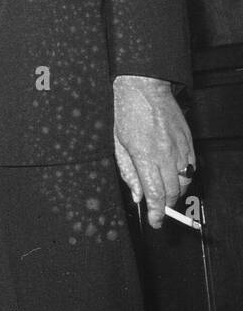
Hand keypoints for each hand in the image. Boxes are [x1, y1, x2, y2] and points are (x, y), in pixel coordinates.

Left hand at [113, 74, 194, 228]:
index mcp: (144, 155)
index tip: (155, 222)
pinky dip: (185, 178)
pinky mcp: (189, 143)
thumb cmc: (128, 113)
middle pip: (171, 192)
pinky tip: (175, 177)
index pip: (154, 194)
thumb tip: (137, 196)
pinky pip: (191, 169)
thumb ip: (129, 172)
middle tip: (157, 209)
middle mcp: (165, 155)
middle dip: (165, 206)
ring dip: (175, 193)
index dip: (156, 213)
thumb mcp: (119, 143)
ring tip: (164, 193)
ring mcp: (180, 149)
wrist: (145, 88)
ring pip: (184, 183)